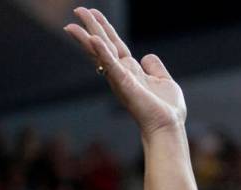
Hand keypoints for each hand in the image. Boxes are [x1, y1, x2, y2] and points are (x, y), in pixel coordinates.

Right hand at [64, 7, 185, 136]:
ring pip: (101, 53)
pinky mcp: (124, 84)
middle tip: (78, 9)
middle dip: (92, 27)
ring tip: (72, 25)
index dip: (105, 29)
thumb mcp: (165, 82)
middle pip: (104, 45)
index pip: (115, 46)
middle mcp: (122, 74)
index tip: (94, 14)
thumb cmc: (168, 111)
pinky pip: (111, 65)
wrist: (168, 127)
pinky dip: (102, 52)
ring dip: (87, 37)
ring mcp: (121, 79)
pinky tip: (93, 39)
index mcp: (131, 72)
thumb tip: (147, 56)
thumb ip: (155, 68)